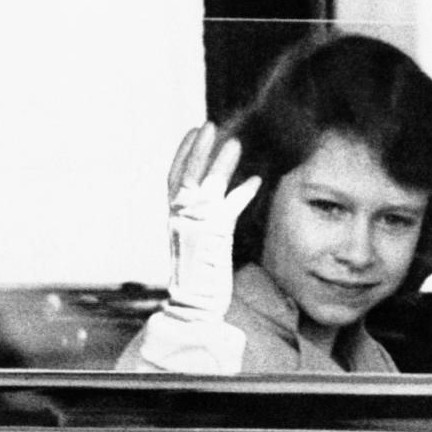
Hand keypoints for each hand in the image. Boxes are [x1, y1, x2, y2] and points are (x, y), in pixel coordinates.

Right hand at [165, 123, 260, 318]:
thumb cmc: (197, 277)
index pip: (173, 177)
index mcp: (174, 217)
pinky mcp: (212, 238)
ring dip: (219, 162)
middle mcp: (180, 218)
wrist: (191, 307)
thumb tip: (234, 190)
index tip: (193, 131)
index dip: (182, 152)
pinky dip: (242, 193)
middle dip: (196, 148)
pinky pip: (228, 208)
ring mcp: (194, 226)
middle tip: (209, 124)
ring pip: (205, 186)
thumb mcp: (202, 239)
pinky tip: (257, 180)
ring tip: (234, 141)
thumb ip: (212, 214)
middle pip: (185, 174)